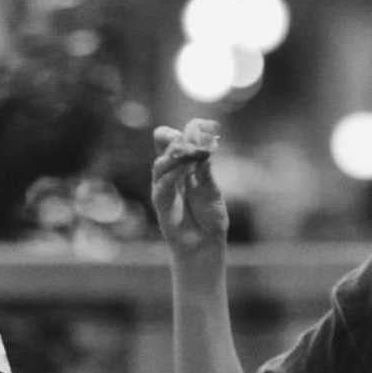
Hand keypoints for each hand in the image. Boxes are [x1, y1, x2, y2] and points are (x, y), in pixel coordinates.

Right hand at [151, 120, 228, 252]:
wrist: (205, 244)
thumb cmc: (209, 218)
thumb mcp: (211, 190)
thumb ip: (205, 171)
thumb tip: (204, 148)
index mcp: (183, 169)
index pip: (173, 144)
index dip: (179, 134)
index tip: (194, 127)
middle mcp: (170, 175)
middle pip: (162, 149)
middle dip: (172, 139)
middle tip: (186, 136)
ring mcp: (163, 189)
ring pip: (160, 164)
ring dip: (173, 155)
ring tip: (188, 150)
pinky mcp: (161, 204)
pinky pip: (162, 185)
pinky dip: (173, 174)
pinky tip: (185, 166)